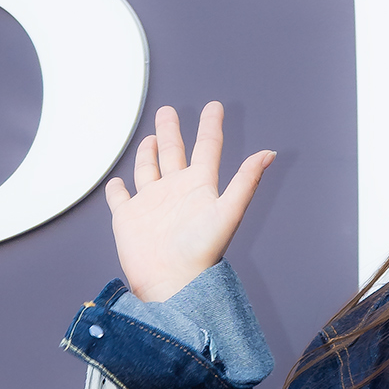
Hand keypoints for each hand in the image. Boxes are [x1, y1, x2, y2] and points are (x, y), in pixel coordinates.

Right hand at [106, 102, 274, 301]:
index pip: (208, 148)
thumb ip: (246, 181)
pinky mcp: (129, 218)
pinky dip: (118, 189)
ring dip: (148, 154)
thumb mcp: (228, 211)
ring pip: (148, 170)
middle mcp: (176, 191)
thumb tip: (269, 154)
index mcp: (200, 187)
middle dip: (172, 131)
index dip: (210, 126)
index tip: (214, 106)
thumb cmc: (201, 252)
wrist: (172, 282)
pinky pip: (121, 198)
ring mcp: (152, 204)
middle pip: (174, 152)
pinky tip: (119, 182)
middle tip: (169, 111)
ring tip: (150, 139)